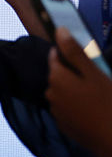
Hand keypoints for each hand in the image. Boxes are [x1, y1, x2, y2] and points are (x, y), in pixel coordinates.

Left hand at [45, 27, 111, 155]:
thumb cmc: (107, 104)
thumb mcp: (94, 73)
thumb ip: (74, 52)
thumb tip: (59, 30)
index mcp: (56, 77)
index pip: (55, 56)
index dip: (69, 53)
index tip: (85, 57)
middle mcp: (51, 93)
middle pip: (59, 75)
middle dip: (74, 73)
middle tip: (97, 78)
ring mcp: (56, 111)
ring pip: (63, 92)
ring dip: (75, 90)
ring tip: (97, 96)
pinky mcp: (64, 126)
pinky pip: (68, 108)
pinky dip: (77, 106)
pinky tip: (94, 110)